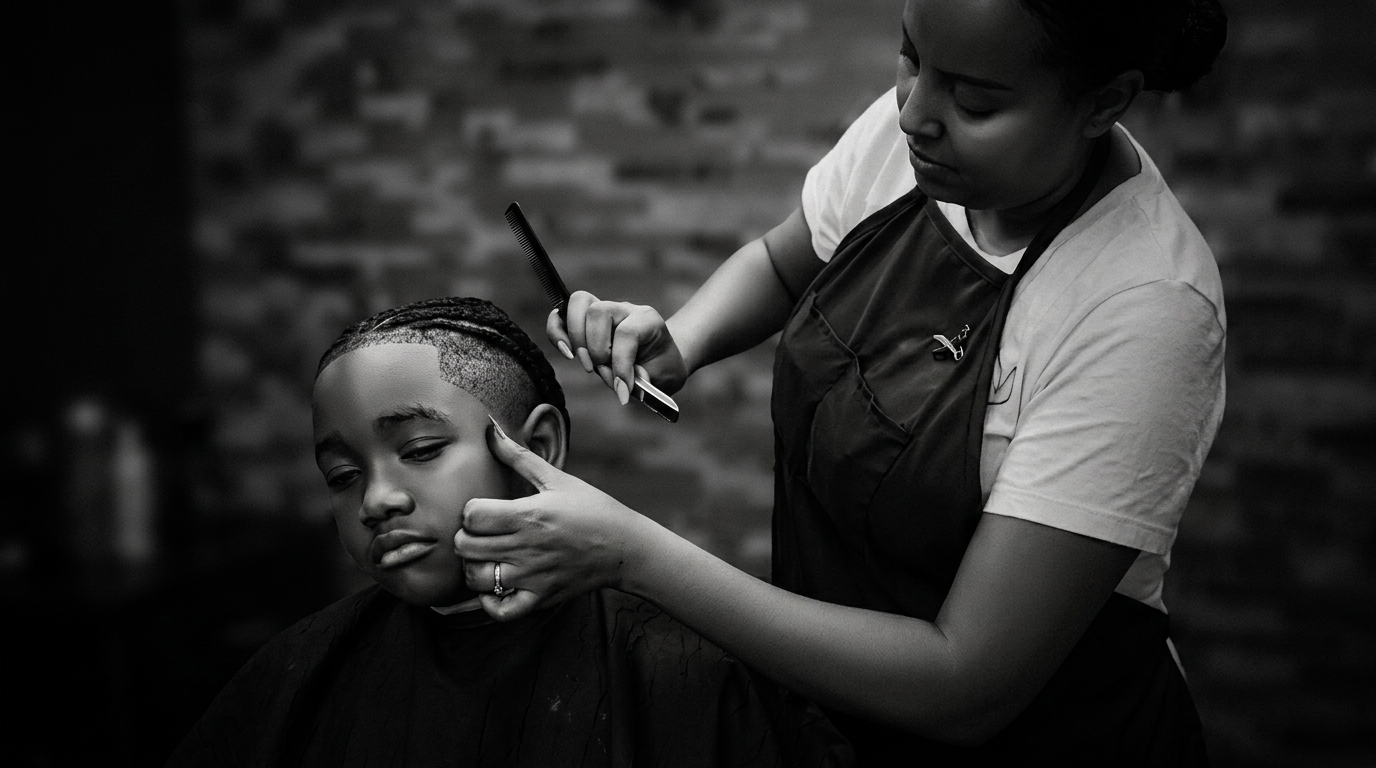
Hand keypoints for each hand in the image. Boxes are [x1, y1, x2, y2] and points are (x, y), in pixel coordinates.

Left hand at [455, 420, 644, 620]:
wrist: (625, 547)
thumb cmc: (592, 508)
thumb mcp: (557, 478)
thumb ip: (519, 456)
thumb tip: (490, 429)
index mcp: (529, 515)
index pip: (472, 516)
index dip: (470, 511)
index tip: (482, 510)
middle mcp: (526, 548)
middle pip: (466, 547)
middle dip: (464, 538)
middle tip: (479, 533)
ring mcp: (532, 577)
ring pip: (476, 578)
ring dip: (473, 567)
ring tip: (485, 557)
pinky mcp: (540, 598)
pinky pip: (500, 610)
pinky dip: (489, 602)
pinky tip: (494, 587)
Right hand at [547, 291, 688, 401]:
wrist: (662, 360)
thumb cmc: (662, 367)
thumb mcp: (664, 377)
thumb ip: (645, 379)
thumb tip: (621, 381)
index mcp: (647, 320)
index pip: (626, 333)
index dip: (621, 364)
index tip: (623, 390)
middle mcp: (624, 309)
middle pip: (598, 311)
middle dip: (596, 349)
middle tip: (603, 372)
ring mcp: (604, 311)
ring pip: (578, 304)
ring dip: (577, 340)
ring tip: (588, 366)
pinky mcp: (585, 321)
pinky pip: (562, 315)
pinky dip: (558, 333)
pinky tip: (567, 353)